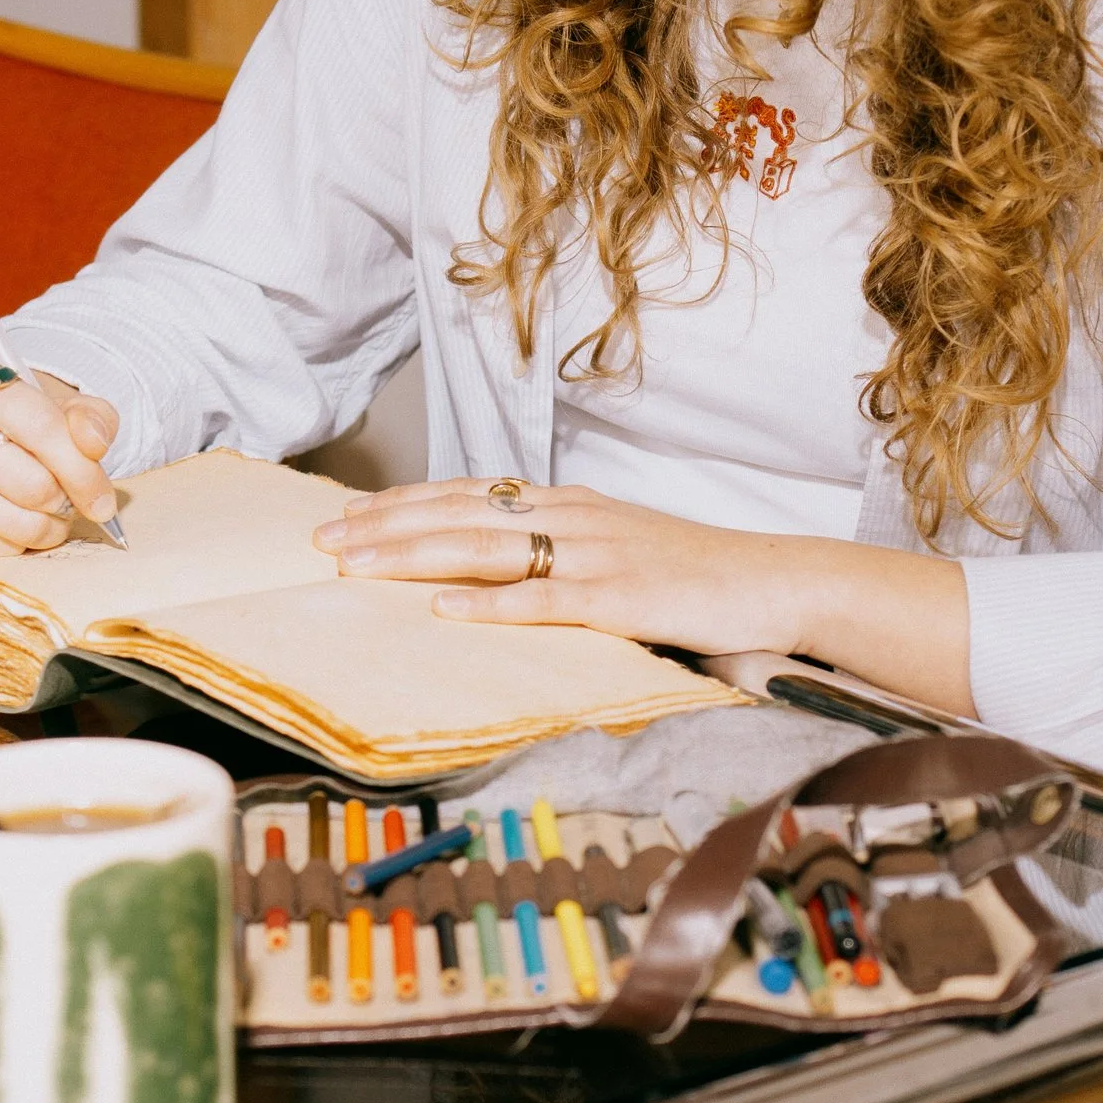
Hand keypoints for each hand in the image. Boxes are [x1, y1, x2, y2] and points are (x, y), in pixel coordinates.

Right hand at [0, 345, 120, 556]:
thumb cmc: (22, 422)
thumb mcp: (60, 404)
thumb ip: (91, 417)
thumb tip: (93, 443)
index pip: (40, 427)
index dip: (82, 469)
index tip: (104, 500)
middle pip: (30, 483)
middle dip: (63, 501)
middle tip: (68, 502)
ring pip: (9, 521)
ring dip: (43, 527)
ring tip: (45, 513)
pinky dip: (11, 544)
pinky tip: (8, 522)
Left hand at [310, 477, 974, 712]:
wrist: (780, 581)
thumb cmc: (698, 575)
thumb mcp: (618, 551)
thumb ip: (559, 556)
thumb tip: (493, 574)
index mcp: (569, 505)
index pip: (468, 494)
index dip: (402, 504)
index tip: (346, 516)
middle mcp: (573, 517)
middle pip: (460, 512)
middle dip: (385, 525)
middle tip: (322, 540)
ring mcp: (596, 555)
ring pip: (487, 545)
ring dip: (414, 553)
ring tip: (357, 564)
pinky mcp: (623, 597)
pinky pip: (544, 599)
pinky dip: (491, 603)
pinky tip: (445, 608)